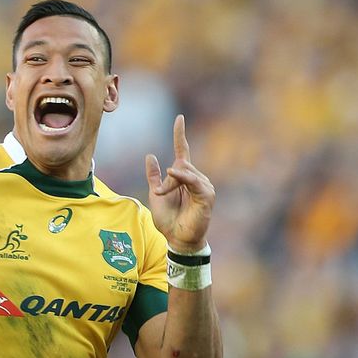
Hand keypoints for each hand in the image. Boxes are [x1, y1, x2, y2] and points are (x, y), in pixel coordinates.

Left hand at [145, 115, 214, 251]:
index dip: (180, 134)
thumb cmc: (168, 220)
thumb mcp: (155, 194)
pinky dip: (182, 178)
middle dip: (167, 179)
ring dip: (171, 184)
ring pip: (184, 171)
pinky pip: (193, 180)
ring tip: (166, 197)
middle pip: (180, 163)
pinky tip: (173, 174)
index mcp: (183, 177)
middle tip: (161, 194)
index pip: (182, 150)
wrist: (177, 239)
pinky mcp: (207, 195)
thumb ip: (154, 177)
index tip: (179, 118)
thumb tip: (150, 155)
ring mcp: (203, 186)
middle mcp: (196, 178)